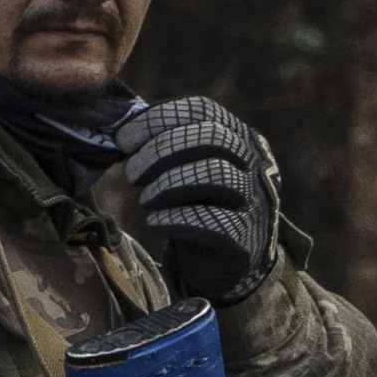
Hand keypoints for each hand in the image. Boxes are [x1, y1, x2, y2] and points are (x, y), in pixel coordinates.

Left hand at [113, 96, 280, 306]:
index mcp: (239, 137)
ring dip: (169, 184)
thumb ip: (165, 146)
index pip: (203, 111)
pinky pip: (216, 222)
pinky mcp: (247, 239)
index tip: (124, 140)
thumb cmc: (197, 207)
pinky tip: (156, 222)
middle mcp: (255, 164)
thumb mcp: (185, 170)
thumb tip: (120, 131)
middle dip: (161, 152)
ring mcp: (256, 201)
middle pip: (212, 138)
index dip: (159, 119)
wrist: (222, 265)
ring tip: (145, 200)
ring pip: (217, 175)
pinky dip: (177, 219)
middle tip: (132, 174)